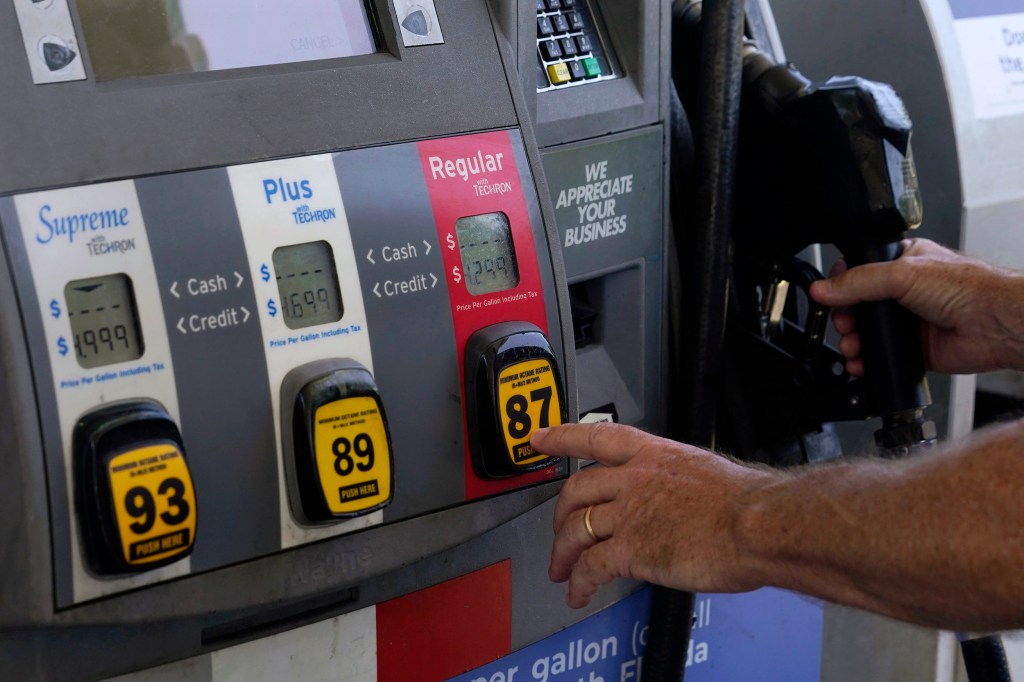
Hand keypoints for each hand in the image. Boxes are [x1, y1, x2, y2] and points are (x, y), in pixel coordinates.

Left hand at [534, 422, 773, 607]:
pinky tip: (580, 592)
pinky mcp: (631, 549)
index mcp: (654, 454)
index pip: (596, 437)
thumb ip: (679, 482)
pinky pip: (591, 566)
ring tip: (562, 571)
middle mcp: (634, 479)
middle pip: (576, 490)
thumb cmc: (747, 503)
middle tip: (557, 531)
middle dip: (559, 514)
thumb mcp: (706, 473)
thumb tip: (678, 497)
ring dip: (563, 553)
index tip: (541, 438)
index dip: (562, 437)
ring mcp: (629, 513)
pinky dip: (580, 582)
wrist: (758, 525)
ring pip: (575, 529)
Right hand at [810, 238, 1023, 374]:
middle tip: (844, 324)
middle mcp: (903, 291)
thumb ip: (858, 282)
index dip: (840, 285)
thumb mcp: (902, 274)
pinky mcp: (913, 349)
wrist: (995, 324)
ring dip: (853, 341)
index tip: (829, 297)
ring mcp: (908, 322)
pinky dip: (866, 362)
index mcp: (901, 262)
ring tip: (852, 346)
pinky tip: (861, 362)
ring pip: (867, 333)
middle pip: (857, 306)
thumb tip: (823, 289)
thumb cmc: (968, 288)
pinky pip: (881, 357)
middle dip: (844, 318)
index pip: (858, 271)